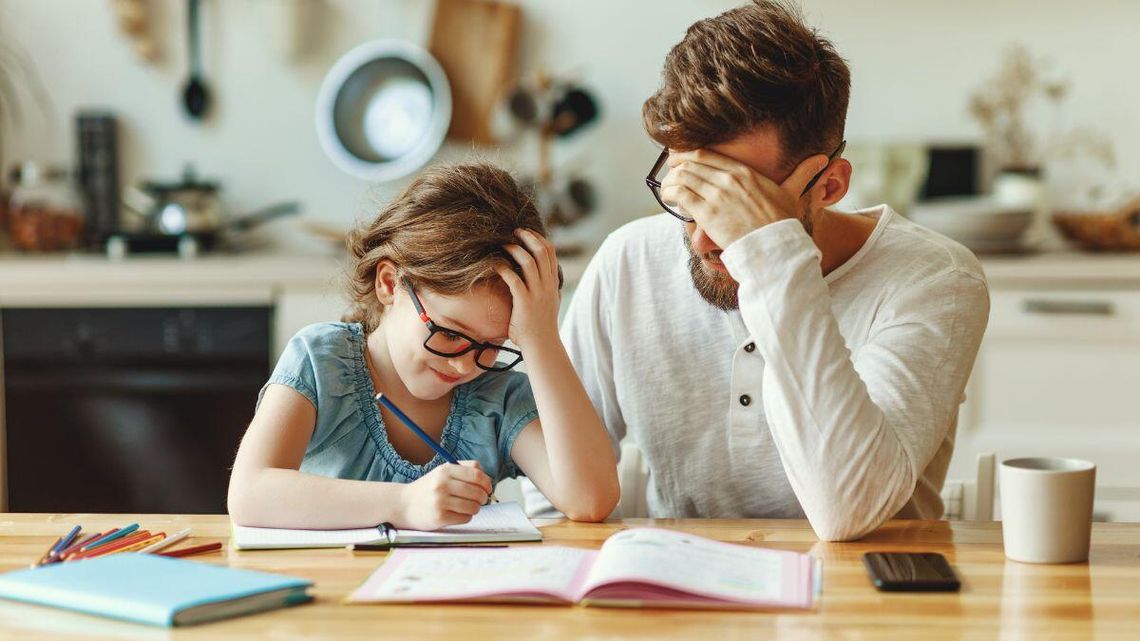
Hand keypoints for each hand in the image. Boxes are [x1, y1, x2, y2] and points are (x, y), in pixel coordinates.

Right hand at [398, 461, 491, 530]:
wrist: (403, 505)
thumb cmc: (427, 489)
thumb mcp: (442, 472)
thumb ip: (464, 469)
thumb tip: (486, 478)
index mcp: (445, 470)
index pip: (476, 474)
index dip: (487, 482)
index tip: (488, 488)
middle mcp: (442, 484)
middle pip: (477, 491)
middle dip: (483, 498)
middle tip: (480, 500)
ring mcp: (440, 501)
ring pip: (473, 507)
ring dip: (475, 508)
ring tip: (466, 507)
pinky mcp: (439, 517)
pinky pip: (465, 518)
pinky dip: (465, 517)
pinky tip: (456, 514)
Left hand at [498, 228, 561, 350]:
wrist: (542, 345)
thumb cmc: (542, 325)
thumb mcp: (552, 302)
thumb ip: (551, 289)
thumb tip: (551, 279)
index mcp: (553, 283)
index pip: (550, 252)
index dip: (538, 238)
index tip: (526, 232)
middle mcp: (547, 285)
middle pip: (541, 252)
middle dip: (528, 237)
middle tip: (514, 231)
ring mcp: (537, 293)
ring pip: (529, 262)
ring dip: (515, 250)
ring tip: (503, 245)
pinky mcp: (524, 302)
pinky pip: (514, 279)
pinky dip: (504, 269)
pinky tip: (495, 265)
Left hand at [659, 149, 830, 248]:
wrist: (775, 247)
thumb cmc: (782, 223)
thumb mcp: (792, 193)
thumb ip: (801, 174)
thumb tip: (822, 159)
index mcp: (745, 171)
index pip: (706, 154)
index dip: (688, 155)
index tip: (680, 160)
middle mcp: (729, 179)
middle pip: (691, 162)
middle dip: (675, 165)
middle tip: (669, 172)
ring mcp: (717, 195)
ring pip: (682, 176)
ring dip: (670, 181)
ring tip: (668, 189)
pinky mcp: (707, 213)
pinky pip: (679, 193)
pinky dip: (669, 192)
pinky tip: (668, 198)